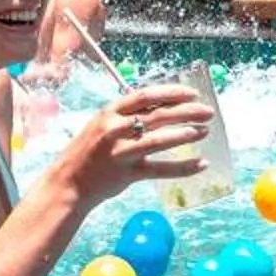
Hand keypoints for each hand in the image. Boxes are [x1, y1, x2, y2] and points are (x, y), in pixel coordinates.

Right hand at [54, 85, 212, 206]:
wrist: (68, 182)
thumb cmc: (89, 151)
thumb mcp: (102, 124)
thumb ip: (127, 116)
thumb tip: (163, 105)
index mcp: (109, 112)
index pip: (145, 95)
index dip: (172, 92)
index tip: (192, 93)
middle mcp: (114, 129)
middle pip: (157, 115)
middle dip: (186, 111)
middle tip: (207, 112)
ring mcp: (121, 152)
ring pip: (159, 140)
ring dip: (186, 134)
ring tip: (204, 131)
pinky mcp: (127, 174)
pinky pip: (160, 170)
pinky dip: (183, 167)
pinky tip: (200, 164)